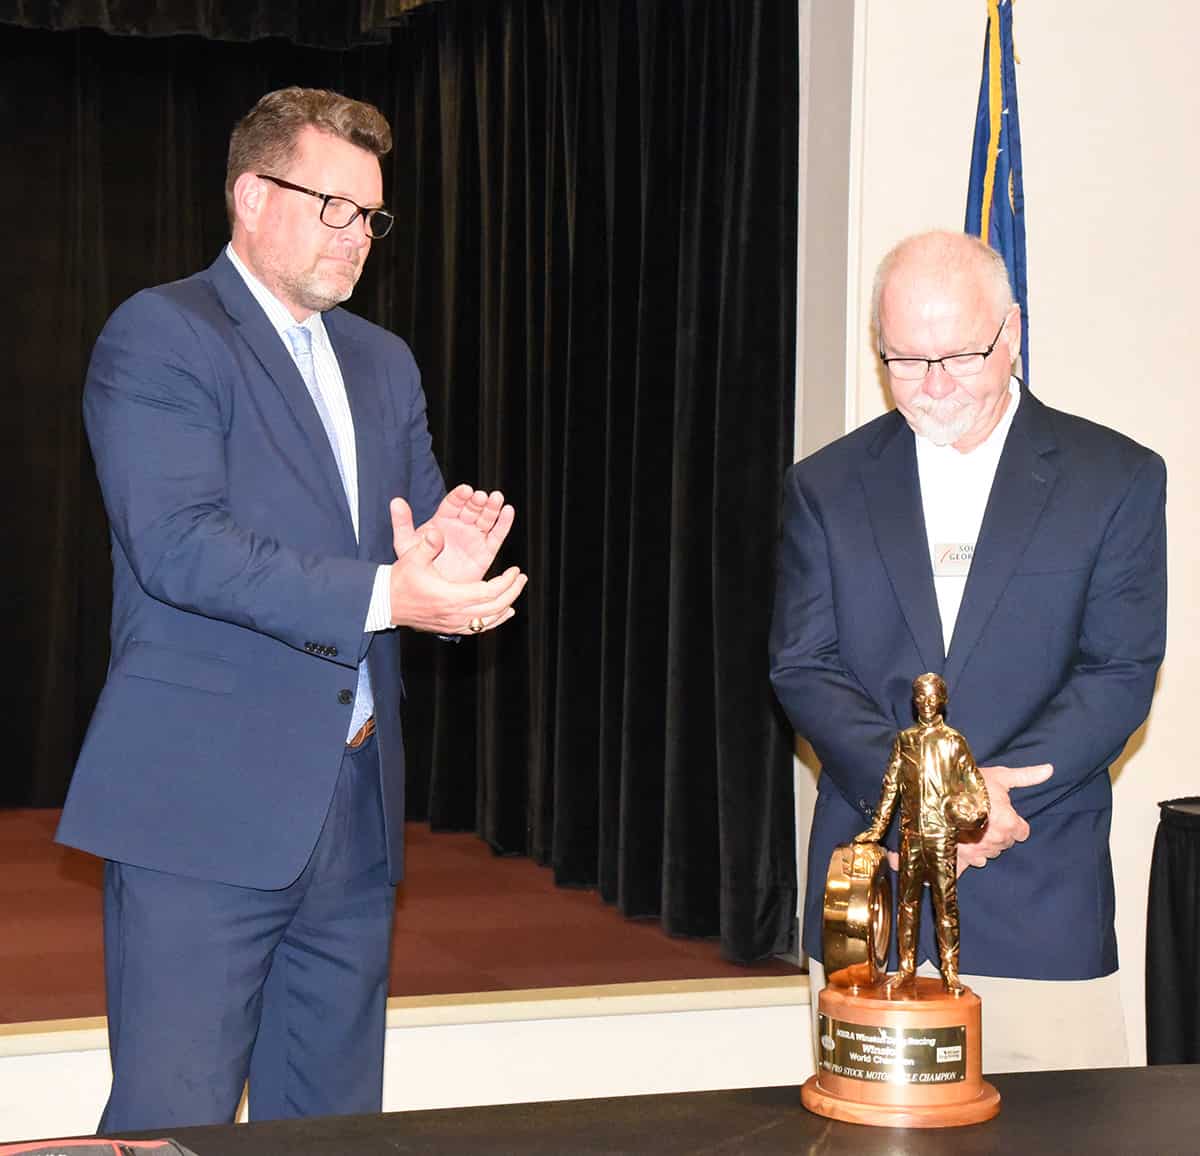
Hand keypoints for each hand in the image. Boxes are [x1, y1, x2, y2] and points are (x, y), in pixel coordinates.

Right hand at [388, 498, 526, 633]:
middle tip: (521, 578)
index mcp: (449, 597)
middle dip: (512, 592)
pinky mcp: (450, 627)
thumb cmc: (400, 580)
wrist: (386, 603)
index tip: (515, 570)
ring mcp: (453, 624)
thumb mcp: (411, 558)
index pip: (488, 593)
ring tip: (515, 591)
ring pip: (488, 621)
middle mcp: (454, 614)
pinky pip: (479, 628)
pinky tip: (504, 612)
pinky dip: (495, 620)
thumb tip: (438, 532)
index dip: (506, 583)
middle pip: (494, 608)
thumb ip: (427, 545)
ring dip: (506, 605)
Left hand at [410, 483, 515, 583]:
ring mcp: (474, 537)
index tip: (465, 490)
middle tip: (482, 496)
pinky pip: (496, 536)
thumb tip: (396, 501)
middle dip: (478, 502)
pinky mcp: (486, 552)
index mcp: (442, 521)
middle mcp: (460, 526)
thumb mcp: (405, 544)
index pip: (452, 504)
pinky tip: (508, 511)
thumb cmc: (416, 568)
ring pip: (485, 519)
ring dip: (492, 508)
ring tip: (497, 499)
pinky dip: (504, 523)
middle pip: (472, 509)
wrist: (430, 593)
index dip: (459, 496)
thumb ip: (402, 523)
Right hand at [956, 763, 1053, 874]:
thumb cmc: (971, 782)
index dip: (1014, 822)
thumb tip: (1049, 770)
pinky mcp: (962, 856)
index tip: (1002, 813)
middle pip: (1006, 842)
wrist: (939, 790)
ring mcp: (979, 851)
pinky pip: (970, 866)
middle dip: (999, 832)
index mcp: (1009, 824)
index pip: (1022, 832)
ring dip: (985, 843)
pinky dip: (968, 861)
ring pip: (990, 853)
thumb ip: (1026, 777)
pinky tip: (964, 854)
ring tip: (972, 827)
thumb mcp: (1000, 776)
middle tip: (985, 817)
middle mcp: (996, 840)